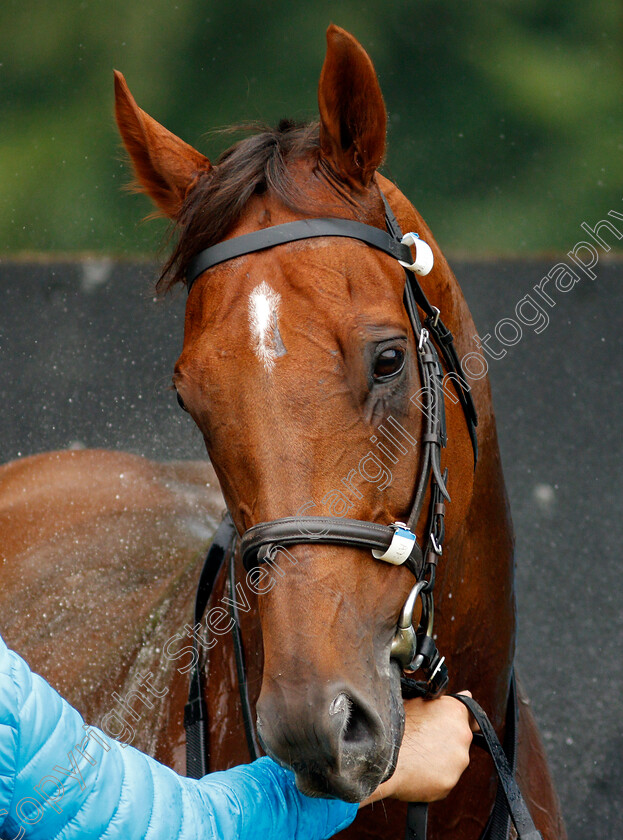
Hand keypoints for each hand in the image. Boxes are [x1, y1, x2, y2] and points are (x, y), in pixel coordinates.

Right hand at [361, 691, 474, 805]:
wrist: (382, 755)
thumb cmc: (395, 725)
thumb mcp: (415, 701)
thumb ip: (442, 702)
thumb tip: (467, 693)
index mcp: (454, 711)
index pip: (471, 716)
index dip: (461, 720)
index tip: (452, 725)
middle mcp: (462, 735)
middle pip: (459, 740)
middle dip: (445, 741)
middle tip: (422, 741)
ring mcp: (458, 761)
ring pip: (452, 761)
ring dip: (439, 760)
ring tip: (415, 756)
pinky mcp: (449, 783)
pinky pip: (442, 779)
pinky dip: (432, 777)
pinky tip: (415, 770)